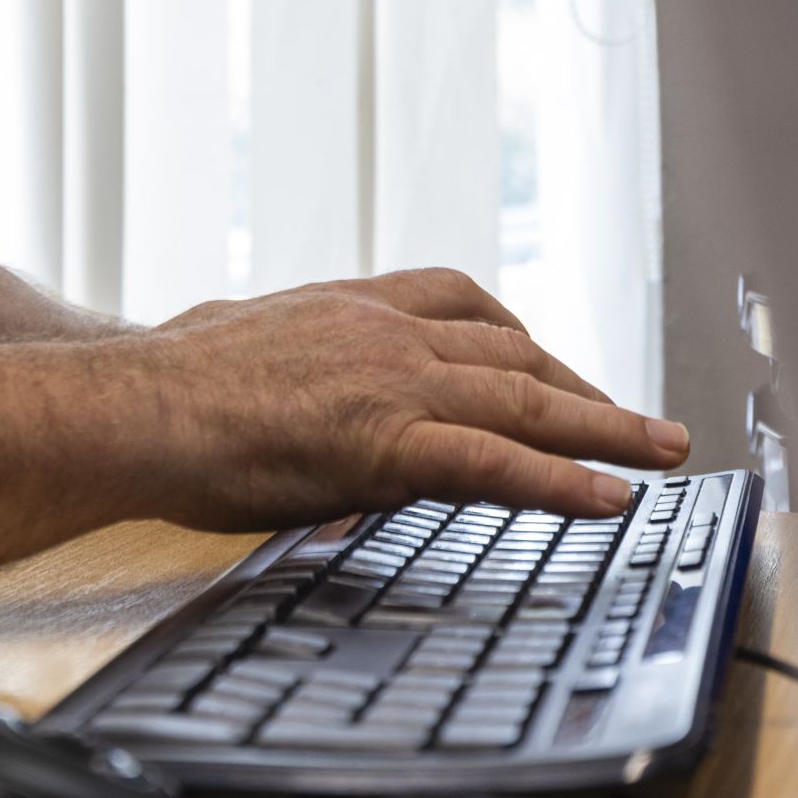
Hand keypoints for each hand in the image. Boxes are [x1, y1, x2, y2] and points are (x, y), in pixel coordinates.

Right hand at [127, 268, 685, 529]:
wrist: (135, 402)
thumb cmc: (166, 381)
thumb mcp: (240, 337)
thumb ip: (286, 350)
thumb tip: (278, 371)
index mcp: (345, 304)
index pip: (456, 298)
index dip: (517, 332)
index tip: (548, 358)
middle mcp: (381, 330)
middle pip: (511, 350)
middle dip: (584, 385)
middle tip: (637, 417)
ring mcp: (389, 381)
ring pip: (524, 400)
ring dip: (607, 426)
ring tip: (662, 449)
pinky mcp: (386, 443)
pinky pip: (495, 462)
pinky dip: (562, 480)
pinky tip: (609, 499)